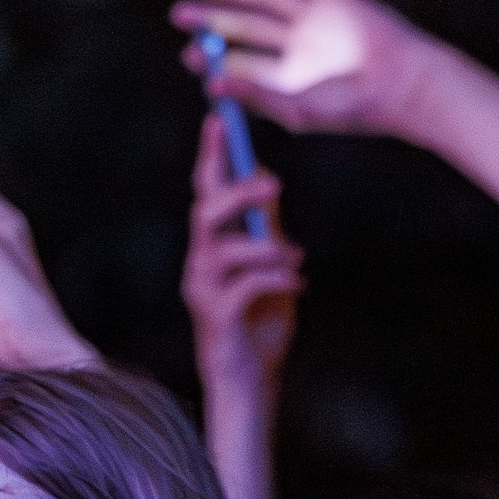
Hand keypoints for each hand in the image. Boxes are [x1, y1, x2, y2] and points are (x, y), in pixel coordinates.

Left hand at [170, 0, 445, 140]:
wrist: (400, 85)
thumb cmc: (352, 108)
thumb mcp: (295, 107)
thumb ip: (254, 95)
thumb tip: (210, 85)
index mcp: (290, 74)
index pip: (243, 61)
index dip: (215, 56)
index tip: (190, 56)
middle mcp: (299, 43)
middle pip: (247, 25)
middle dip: (213, 20)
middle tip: (180, 15)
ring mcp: (316, 17)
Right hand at [184, 114, 302, 396]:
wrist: (251, 380)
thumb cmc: (259, 323)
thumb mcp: (270, 268)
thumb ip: (266, 231)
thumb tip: (269, 187)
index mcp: (211, 246)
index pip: (204, 192)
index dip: (210, 156)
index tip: (220, 118)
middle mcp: (200, 263)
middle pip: (205, 212)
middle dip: (238, 191)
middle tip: (274, 185)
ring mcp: (203, 291)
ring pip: (224, 249)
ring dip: (266, 247)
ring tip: (297, 259)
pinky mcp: (216, 318)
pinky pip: (244, 287)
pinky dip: (276, 280)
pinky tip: (298, 286)